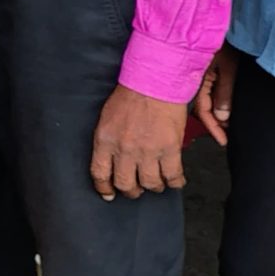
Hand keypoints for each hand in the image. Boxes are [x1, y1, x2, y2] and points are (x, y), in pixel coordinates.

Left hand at [89, 84, 187, 198]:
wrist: (154, 81)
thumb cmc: (130, 95)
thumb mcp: (108, 118)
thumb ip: (109, 140)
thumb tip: (111, 160)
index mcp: (105, 140)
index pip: (100, 173)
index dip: (104, 188)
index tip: (109, 194)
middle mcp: (124, 149)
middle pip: (125, 184)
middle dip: (131, 190)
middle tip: (136, 188)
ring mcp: (148, 151)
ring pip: (150, 184)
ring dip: (153, 186)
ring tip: (156, 182)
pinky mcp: (169, 149)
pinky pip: (173, 176)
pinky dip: (175, 182)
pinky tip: (175, 180)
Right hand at [191, 48, 238, 147]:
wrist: (214, 22)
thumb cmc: (223, 41)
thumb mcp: (228, 68)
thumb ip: (225, 93)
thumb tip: (222, 117)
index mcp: (198, 81)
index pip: (204, 110)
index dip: (214, 127)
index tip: (223, 140)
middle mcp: (195, 81)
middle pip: (202, 108)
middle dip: (214, 122)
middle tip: (226, 134)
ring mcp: (198, 76)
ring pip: (204, 101)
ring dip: (215, 113)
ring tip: (227, 125)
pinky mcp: (202, 71)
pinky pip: (206, 91)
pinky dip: (214, 102)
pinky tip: (222, 107)